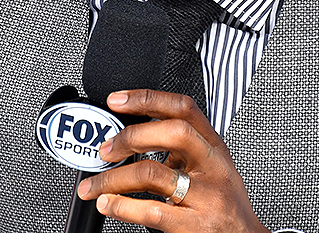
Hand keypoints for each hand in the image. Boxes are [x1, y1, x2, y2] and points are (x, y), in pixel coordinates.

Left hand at [76, 89, 270, 232]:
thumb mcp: (210, 166)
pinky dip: (122, 206)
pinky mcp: (194, 226)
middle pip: (173, 132)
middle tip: (105, 150)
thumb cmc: (224, 204)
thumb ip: (180, 149)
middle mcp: (213, 167)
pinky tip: (108, 204)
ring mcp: (205, 197)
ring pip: (153, 174)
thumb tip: (130, 137)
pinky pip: (153, 210)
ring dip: (113, 179)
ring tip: (94, 186)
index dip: (147, 99)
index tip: (117, 100)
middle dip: (131, 136)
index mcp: (214, 146)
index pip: (183, 108)